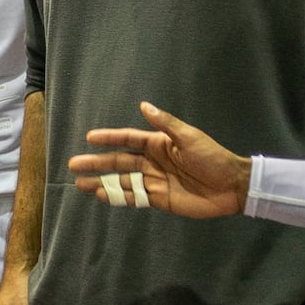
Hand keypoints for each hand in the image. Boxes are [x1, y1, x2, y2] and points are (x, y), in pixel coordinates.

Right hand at [65, 102, 248, 217]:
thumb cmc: (212, 157)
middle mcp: (152, 161)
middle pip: (119, 161)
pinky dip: (117, 197)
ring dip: (101, 181)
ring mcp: (154, 181)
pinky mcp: (159, 199)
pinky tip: (101, 194)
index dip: (109, 138)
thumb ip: (165, 124)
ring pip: (122, 180)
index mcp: (158, 143)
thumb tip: (144, 105)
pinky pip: (134, 197)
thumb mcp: (189, 137)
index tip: (89, 138)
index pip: (128, 139)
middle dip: (97, 163)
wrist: (230, 186)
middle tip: (74, 164)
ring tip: (79, 183)